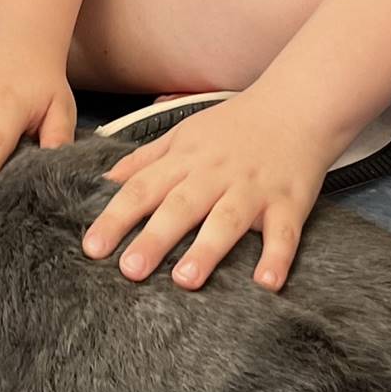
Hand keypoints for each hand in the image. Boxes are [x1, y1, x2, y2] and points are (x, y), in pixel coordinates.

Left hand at [82, 94, 330, 290]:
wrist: (297, 106)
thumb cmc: (235, 126)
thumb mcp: (184, 133)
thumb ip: (145, 160)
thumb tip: (104, 182)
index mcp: (186, 158)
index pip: (143, 188)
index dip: (116, 217)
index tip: (93, 247)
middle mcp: (215, 174)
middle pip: (180, 206)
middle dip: (154, 238)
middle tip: (129, 270)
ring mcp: (253, 188)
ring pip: (227, 219)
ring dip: (207, 249)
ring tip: (185, 279)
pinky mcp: (289, 203)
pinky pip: (284, 233)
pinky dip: (277, 258)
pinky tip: (266, 284)